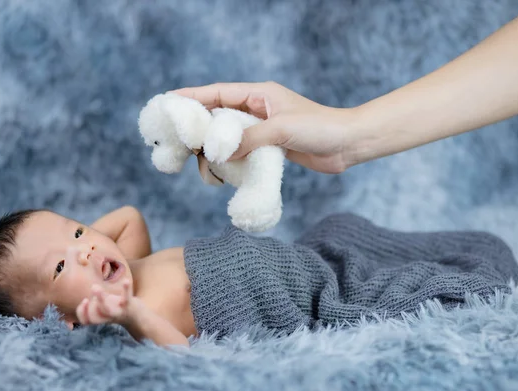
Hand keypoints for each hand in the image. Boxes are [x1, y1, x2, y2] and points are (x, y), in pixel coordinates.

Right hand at [75, 280, 134, 325]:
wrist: (139, 314)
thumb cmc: (118, 308)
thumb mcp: (106, 306)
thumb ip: (98, 300)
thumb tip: (94, 288)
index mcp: (101, 317)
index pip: (87, 321)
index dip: (81, 313)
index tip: (84, 300)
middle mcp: (109, 317)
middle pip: (95, 318)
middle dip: (88, 308)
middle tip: (91, 291)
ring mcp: (119, 311)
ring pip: (107, 310)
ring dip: (100, 298)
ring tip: (95, 287)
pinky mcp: (129, 304)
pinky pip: (127, 298)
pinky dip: (126, 289)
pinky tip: (126, 280)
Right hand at [171, 81, 359, 172]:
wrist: (348, 145)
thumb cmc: (320, 128)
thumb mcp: (281, 129)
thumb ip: (248, 139)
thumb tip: (219, 154)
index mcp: (259, 94)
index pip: (218, 93)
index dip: (192, 97)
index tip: (169, 102)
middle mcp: (257, 109)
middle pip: (218, 115)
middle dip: (198, 127)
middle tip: (177, 139)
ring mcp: (263, 129)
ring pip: (228, 136)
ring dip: (215, 148)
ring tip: (200, 161)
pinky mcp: (269, 147)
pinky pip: (242, 151)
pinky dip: (230, 160)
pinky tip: (221, 170)